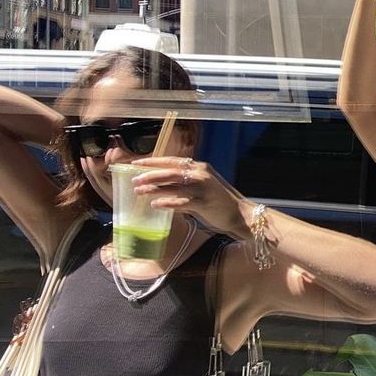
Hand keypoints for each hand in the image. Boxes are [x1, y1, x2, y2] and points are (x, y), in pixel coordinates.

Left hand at [130, 157, 249, 236]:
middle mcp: (200, 174)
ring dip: (154, 189)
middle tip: (134, 179)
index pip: (172, 161)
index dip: (152, 161)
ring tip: (139, 192)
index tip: (135, 164)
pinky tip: (155, 204)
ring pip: (173, 186)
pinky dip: (167, 203)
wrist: (241, 214)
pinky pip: (181, 202)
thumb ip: (187, 181)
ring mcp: (202, 189)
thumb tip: (163, 183)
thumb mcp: (204, 185)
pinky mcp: (204, 203)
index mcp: (199, 167)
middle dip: (149, 175)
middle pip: (170, 171)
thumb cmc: (220, 202)